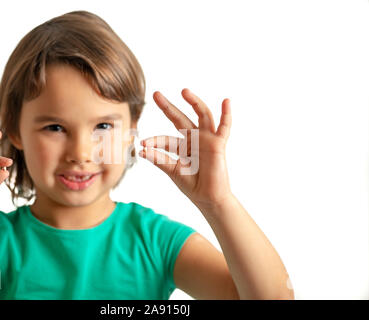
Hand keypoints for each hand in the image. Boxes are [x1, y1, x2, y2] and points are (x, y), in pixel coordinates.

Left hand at [139, 88, 233, 209]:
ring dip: (194, 102)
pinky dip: (227, 114)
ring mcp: (207, 140)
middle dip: (168, 107)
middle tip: (156, 94)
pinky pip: (225, 127)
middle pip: (180, 118)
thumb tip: (141, 151)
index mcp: (182, 146)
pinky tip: (226, 101)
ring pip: (202, 115)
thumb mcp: (173, 171)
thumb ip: (160, 160)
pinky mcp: (218, 144)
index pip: (166, 139)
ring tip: (184, 91)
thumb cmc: (192, 185)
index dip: (154, 141)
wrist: (208, 199)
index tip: (142, 144)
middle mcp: (194, 139)